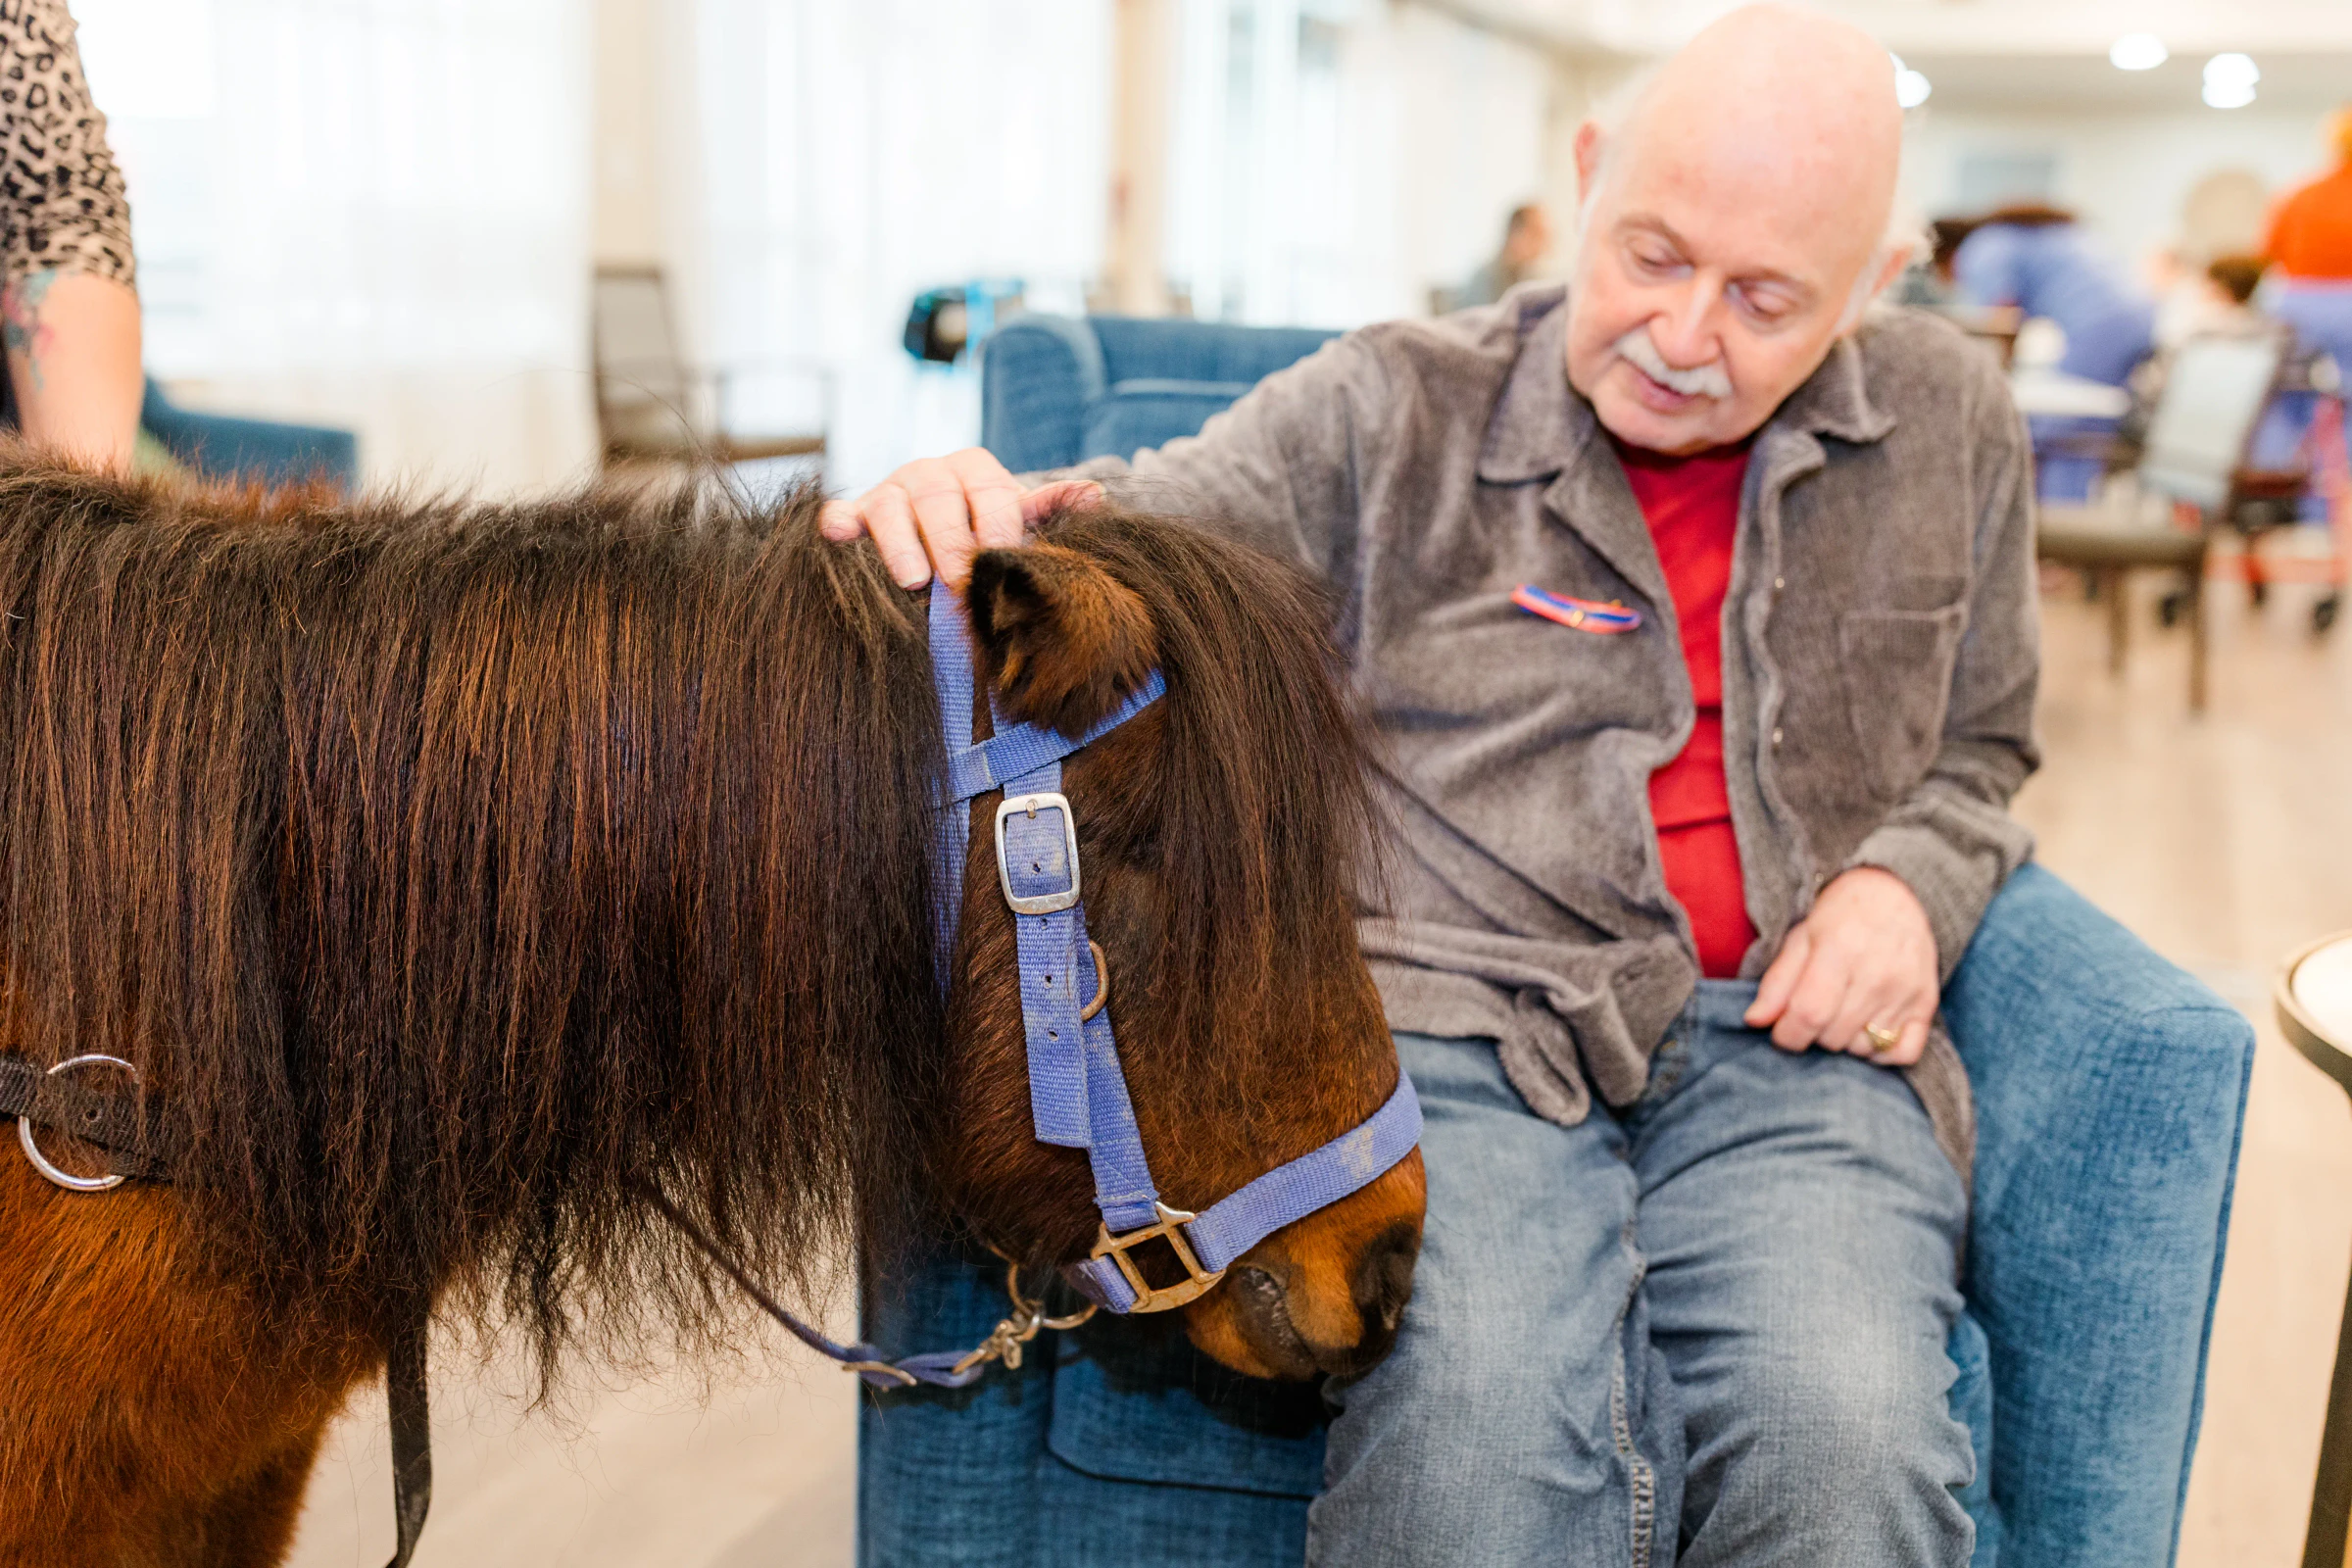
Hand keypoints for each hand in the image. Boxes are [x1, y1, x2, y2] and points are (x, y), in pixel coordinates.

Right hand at [816, 447, 1101, 590]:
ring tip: (913, 581)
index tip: (1002, 557)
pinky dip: (838, 523)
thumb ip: (1048, 509)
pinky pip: (840, 514)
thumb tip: (1096, 495)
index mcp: (975, 470)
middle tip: (960, 582)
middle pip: (938, 497)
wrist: (936, 535)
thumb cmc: (984, 531)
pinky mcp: (854, 514)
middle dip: (951, 541)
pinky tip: (839, 536)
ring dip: (901, 543)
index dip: (995, 524)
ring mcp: (889, 491)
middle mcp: (930, 473)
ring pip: (891, 507)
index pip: (988, 490)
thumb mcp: (1017, 519)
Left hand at [1742, 866, 1937, 1065]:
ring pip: (1862, 1048)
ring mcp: (1906, 991)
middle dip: (1812, 1034)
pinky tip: (1867, 1030)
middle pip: (1833, 1035)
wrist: (1893, 895)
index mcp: (1840, 950)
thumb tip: (1755, 1021)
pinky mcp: (1927, 1003)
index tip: (1781, 1031)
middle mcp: (1878, 973)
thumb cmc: (1839, 918)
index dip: (1786, 1034)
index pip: (1808, 1014)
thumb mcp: (1801, 939)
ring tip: (1841, 1013)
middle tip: (1814, 1012)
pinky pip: (1902, 1053)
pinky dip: (1880, 1053)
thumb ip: (1777, 982)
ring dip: (1843, 1041)